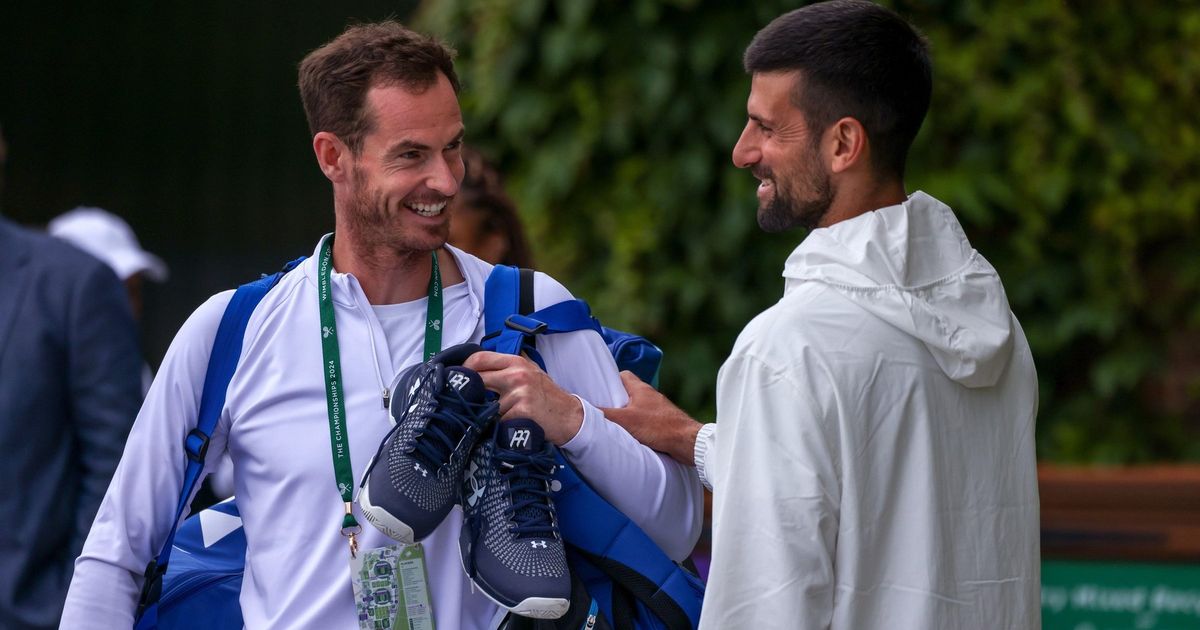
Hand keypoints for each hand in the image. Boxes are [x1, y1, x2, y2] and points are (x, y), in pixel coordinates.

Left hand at [463, 351, 583, 444]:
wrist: (570, 416)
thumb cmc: (547, 396)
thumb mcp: (530, 371)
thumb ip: (507, 367)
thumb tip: (477, 367)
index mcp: (516, 362)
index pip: (479, 358)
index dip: (464, 369)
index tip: (460, 380)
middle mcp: (517, 374)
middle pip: (477, 380)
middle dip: (471, 394)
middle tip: (469, 403)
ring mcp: (520, 392)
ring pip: (486, 405)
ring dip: (488, 414)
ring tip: (503, 417)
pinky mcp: (522, 411)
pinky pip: (498, 420)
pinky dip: (500, 426)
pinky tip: (511, 425)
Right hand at [600, 371, 702, 466]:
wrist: (688, 443)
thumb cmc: (660, 427)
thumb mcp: (626, 420)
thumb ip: (604, 414)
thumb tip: (582, 410)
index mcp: (641, 389)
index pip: (622, 375)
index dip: (610, 381)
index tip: (598, 390)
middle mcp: (650, 396)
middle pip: (628, 394)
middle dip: (615, 402)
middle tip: (602, 412)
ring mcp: (658, 410)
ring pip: (637, 409)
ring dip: (627, 417)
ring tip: (614, 427)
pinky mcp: (664, 424)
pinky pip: (646, 422)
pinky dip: (638, 428)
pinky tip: (631, 438)